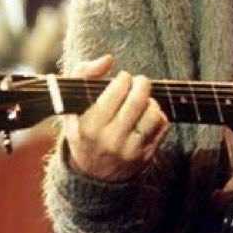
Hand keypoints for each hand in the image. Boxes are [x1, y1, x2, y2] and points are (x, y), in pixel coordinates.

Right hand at [62, 54, 170, 181]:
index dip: (124, 78)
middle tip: (139, 82)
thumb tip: (108, 59)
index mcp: (89, 126)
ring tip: (143, 101)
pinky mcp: (145, 156)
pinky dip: (159, 116)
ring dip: (151, 101)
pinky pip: (162, 127)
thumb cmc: (83, 129)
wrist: (92, 174)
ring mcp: (128, 150)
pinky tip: (147, 116)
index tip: (122, 78)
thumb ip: (82, 74)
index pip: (116, 91)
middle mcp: (109, 140)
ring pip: (153, 114)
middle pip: (137, 101)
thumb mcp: (71, 105)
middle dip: (142, 84)